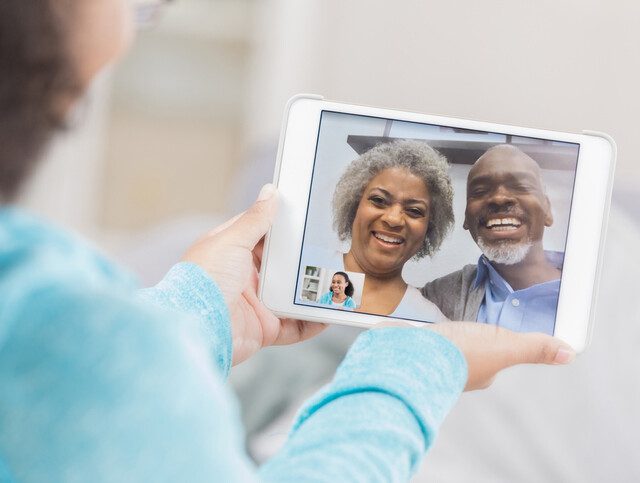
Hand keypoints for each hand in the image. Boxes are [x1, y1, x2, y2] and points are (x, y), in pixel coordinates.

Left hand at [182, 184, 325, 364]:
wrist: (197, 329)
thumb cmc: (204, 280)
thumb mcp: (231, 240)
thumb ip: (255, 219)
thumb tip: (270, 192)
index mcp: (230, 253)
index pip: (260, 233)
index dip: (281, 225)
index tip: (306, 216)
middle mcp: (242, 278)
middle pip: (280, 265)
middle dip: (303, 259)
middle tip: (331, 247)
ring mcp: (255, 304)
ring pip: (291, 294)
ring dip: (312, 290)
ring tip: (337, 279)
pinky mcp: (265, 329)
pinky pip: (295, 326)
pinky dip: (312, 321)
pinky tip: (329, 312)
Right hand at [375, 321, 575, 390]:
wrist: (405, 355)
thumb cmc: (453, 356)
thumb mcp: (502, 347)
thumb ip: (532, 348)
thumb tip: (568, 353)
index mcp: (480, 371)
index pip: (495, 355)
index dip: (496, 340)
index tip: (493, 328)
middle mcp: (457, 369)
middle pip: (469, 348)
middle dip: (468, 335)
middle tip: (467, 319)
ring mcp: (432, 359)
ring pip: (444, 343)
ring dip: (442, 333)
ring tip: (442, 319)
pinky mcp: (410, 348)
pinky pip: (420, 337)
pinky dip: (421, 331)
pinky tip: (418, 322)